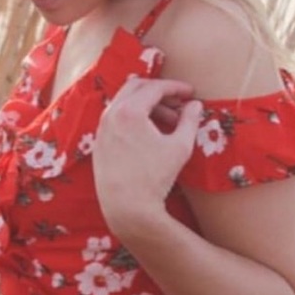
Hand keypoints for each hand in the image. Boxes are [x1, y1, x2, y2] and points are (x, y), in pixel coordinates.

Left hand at [92, 77, 203, 233]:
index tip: (190, 92)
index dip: (175, 87)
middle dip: (159, 92)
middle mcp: (111, 115)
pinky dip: (134, 118)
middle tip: (178, 103)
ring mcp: (101, 129)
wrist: (127, 207)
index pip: (154, 88)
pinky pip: (116, 119)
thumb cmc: (155, 178)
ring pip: (125, 103)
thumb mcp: (179, 147)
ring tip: (168, 122)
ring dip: (147, 106)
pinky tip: (150, 134)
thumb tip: (195, 105)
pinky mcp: (99, 144)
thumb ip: (189, 121)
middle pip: (135, 88)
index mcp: (129, 111)